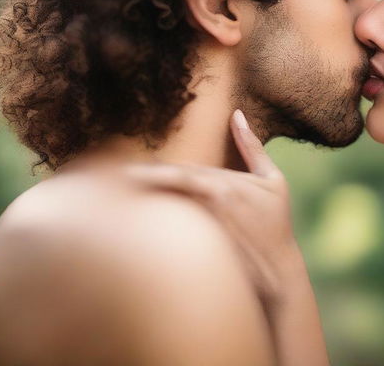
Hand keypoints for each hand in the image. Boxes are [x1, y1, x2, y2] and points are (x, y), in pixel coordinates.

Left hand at [125, 109, 301, 305]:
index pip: (177, 170)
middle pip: (163, 187)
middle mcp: (207, 201)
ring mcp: (200, 226)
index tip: (122, 168)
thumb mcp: (272, 179)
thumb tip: (237, 114)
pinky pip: (167, 234)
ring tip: (109, 199)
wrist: (278, 268)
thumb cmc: (275, 221)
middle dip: (135, 183)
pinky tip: (129, 231)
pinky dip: (150, 227)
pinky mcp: (198, 248)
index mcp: (221, 183)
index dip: (150, 169)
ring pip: (162, 209)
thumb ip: (252, 146)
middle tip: (106, 180)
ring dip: (138, 202)